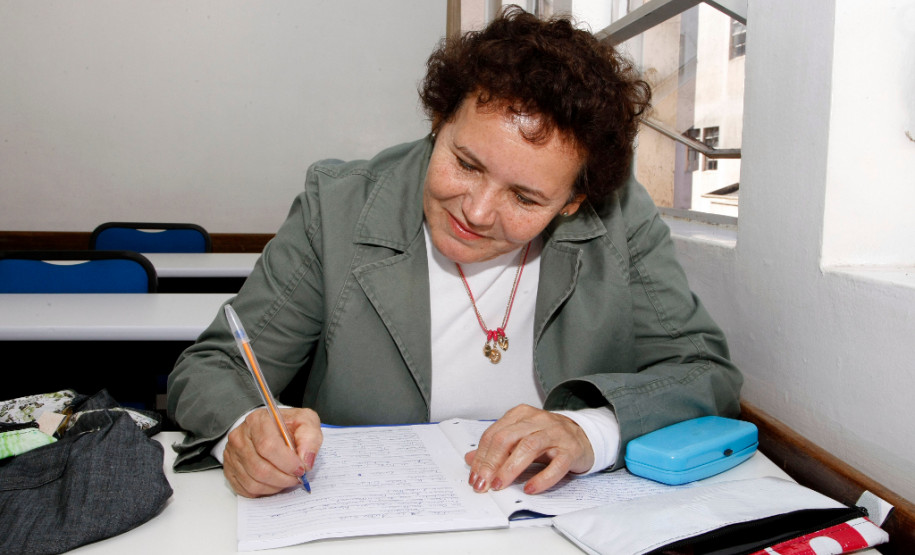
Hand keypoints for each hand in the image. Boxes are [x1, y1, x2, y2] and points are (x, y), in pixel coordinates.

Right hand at [223, 407, 321, 497]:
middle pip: (259, 467)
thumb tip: (306, 461)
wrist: (269, 427)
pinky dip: (264, 491)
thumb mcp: (305, 421)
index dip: (287, 462)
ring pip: (253, 481)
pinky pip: (245, 489)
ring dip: (275, 486)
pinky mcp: (229, 470)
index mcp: (258, 420)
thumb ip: (310, 437)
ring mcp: (232, 455)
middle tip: (296, 478)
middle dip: (283, 478)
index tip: (301, 469)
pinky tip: (274, 483)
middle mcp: (240, 437)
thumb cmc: (287, 425)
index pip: (268, 446)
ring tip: (287, 480)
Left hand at [464, 404, 593, 494]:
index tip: (475, 476)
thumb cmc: (548, 438)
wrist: (583, 436)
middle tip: (483, 483)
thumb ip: (496, 448)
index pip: (494, 434)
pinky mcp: (571, 450)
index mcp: (521, 415)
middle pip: (508, 438)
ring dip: (510, 468)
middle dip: (491, 462)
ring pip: (529, 447)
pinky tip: (530, 488)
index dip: (481, 456)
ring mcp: (556, 434)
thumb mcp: (519, 438)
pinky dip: (541, 478)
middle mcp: (538, 420)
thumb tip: (470, 459)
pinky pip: (556, 464)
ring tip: (499, 484)